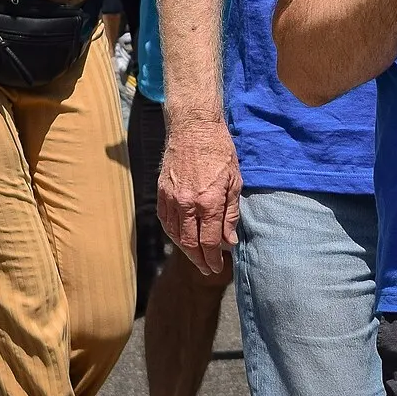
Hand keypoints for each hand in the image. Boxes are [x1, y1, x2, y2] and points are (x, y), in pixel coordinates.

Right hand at [157, 112, 242, 275]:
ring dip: (185, 250)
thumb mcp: (234, 181)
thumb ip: (230, 214)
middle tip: (207, 269)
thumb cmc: (219, 151)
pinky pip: (165, 220)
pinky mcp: (162, 191)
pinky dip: (172, 233)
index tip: (218, 267)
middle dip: (200, 261)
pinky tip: (181, 237)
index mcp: (209, 202)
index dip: (213, 259)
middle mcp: (187, 203)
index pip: (209, 242)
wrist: (193, 126)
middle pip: (190, 243)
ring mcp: (172, 197)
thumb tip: (229, 241)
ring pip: (175, 235)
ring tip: (196, 257)